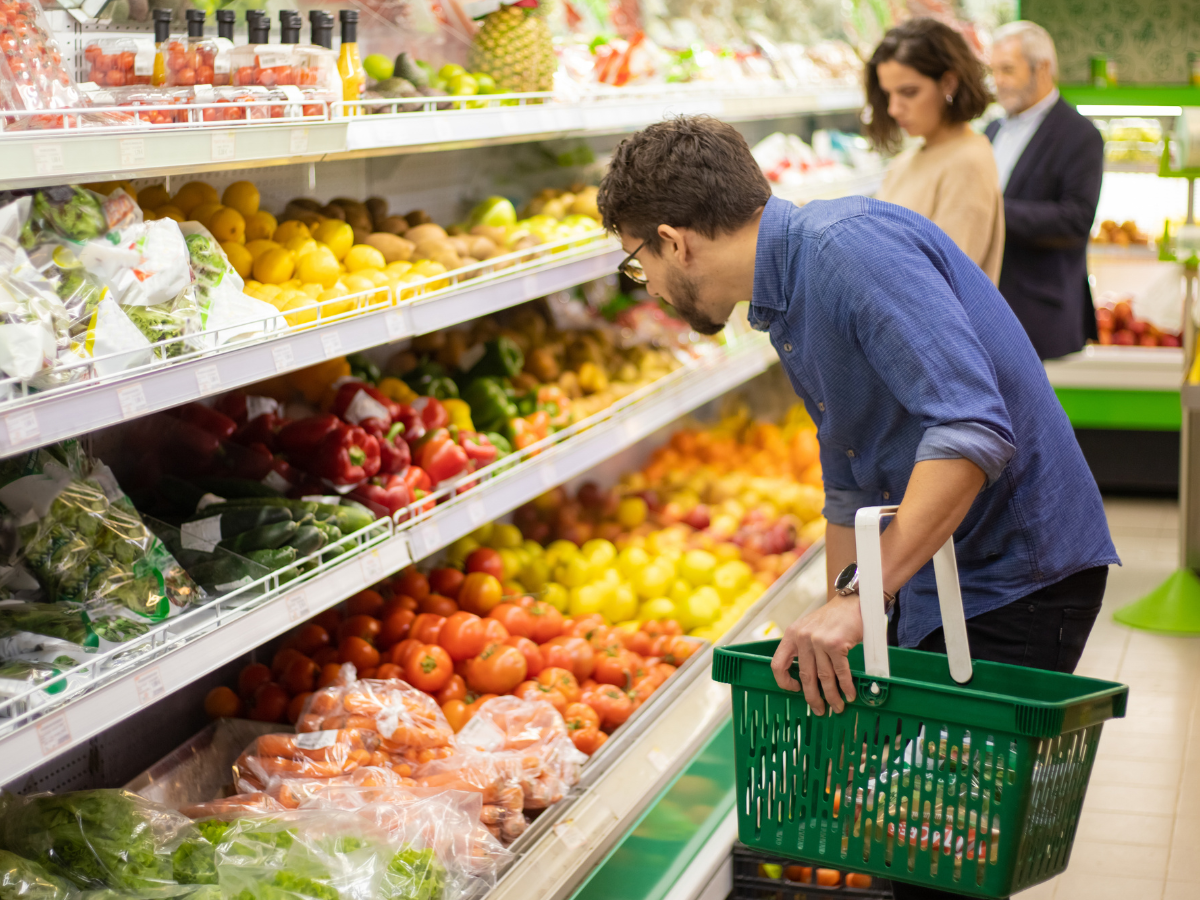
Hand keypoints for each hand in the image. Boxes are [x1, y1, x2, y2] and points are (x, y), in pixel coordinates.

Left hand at [770, 594, 862, 714]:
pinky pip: (840, 672)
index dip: (784, 682)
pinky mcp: (835, 643)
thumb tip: (806, 680)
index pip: (778, 664)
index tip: (795, 690)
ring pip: (823, 677)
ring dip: (831, 696)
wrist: (852, 602)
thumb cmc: (832, 619)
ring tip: (837, 707)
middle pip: (804, 676)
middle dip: (812, 697)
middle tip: (819, 710)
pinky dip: (845, 686)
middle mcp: (802, 637)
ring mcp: (818, 640)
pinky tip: (849, 694)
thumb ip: (803, 649)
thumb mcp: (809, 629)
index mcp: (791, 635)